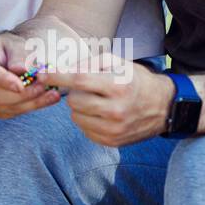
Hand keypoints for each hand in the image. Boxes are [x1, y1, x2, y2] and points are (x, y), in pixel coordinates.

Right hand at [0, 31, 60, 118]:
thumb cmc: (13, 48)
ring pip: (7, 107)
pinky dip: (33, 106)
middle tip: (44, 85)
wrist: (10, 58)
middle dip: (24, 93)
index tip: (21, 86)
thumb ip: (20, 56)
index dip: (4, 81)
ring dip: (32, 102)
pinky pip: (13, 113)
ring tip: (52, 92)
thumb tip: (20, 69)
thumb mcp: (18, 45)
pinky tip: (49, 98)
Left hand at [43, 53, 175, 147]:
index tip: (41, 73)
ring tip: (98, 101)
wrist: (164, 107)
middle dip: (75, 92)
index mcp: (119, 86)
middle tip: (90, 88)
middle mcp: (116, 110)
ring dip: (80, 107)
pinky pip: (83, 129)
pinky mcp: (111, 142)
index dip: (57, 76)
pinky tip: (102, 114)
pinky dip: (87, 120)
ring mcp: (113, 129)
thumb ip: (91, 62)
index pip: (79, 80)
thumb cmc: (136, 80)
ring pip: (75, 116)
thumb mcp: (119, 63)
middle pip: (73, 100)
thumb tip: (63, 69)